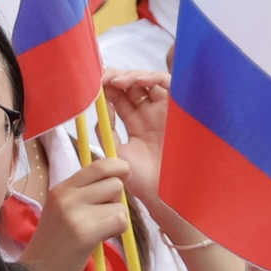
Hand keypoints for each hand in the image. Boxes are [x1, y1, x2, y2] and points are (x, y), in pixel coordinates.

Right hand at [21, 157, 131, 270]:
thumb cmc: (55, 242)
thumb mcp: (62, 209)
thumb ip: (84, 193)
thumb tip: (118, 178)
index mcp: (61, 188)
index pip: (98, 166)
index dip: (117, 166)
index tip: (124, 173)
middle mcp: (67, 196)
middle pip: (115, 184)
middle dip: (117, 199)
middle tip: (103, 215)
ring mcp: (75, 214)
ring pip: (120, 205)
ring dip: (116, 219)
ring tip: (97, 230)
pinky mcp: (86, 233)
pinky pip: (120, 222)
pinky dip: (117, 231)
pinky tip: (100, 239)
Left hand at [103, 72, 170, 205]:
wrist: (163, 195)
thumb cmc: (142, 179)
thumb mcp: (116, 153)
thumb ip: (107, 130)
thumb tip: (101, 108)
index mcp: (134, 122)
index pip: (118, 96)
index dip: (105, 87)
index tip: (92, 84)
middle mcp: (148, 113)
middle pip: (131, 84)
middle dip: (115, 77)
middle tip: (102, 78)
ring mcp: (163, 110)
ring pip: (147, 80)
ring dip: (131, 76)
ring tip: (117, 81)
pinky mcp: (178, 109)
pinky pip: (168, 84)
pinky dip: (154, 77)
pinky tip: (140, 81)